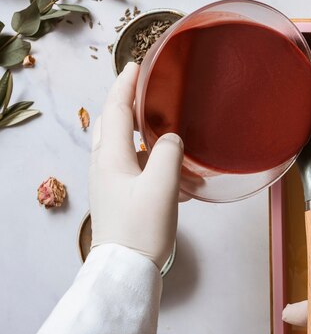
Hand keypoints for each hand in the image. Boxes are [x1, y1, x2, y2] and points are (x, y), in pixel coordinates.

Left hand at [89, 62, 183, 268]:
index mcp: (111, 157)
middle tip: (150, 92)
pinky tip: (182, 181)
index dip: (125, 84)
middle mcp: (106, 165)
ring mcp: (111, 181)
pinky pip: (138, 168)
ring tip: (178, 145)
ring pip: (129, 146)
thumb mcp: (162, 186)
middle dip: (131, 105)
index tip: (135, 65)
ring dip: (152, 141)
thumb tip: (172, 138)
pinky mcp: (121, 195)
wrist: (127, 268)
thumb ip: (169, 152)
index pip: (115, 109)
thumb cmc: (142, 228)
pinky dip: (158, 165)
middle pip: (115, 123)